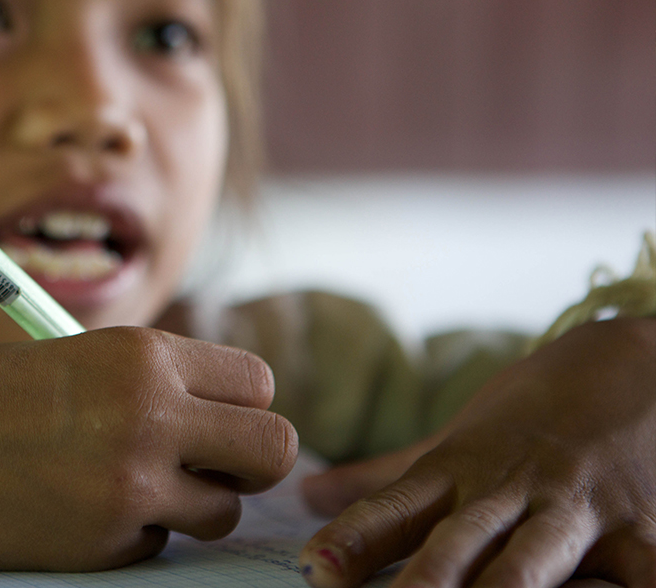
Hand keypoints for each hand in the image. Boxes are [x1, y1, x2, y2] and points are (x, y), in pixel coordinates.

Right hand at [0, 327, 297, 569]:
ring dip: (192, 506)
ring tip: (132, 487)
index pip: (258, 384)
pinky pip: (158, 546)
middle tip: (207, 465)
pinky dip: (134, 535)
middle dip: (249, 462)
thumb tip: (220, 417)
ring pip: (224, 511)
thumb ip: (153, 381)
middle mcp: (152, 416)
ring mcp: (131, 487)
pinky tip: (80, 511)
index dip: (243, 406)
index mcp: (144, 355)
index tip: (214, 419)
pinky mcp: (104, 544)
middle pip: (275, 449)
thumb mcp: (79, 358)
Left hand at [298, 317, 655, 587]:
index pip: (395, 507)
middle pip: (458, 539)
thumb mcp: (453, 440)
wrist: (634, 362)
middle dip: (423, 577)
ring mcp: (578, 509)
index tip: (315, 568)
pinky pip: (642, 573)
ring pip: (533, 558)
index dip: (353, 538)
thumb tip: (307, 494)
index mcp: (459, 469)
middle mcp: (512, 489)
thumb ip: (382, 477)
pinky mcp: (645, 531)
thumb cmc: (531, 415)